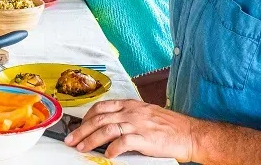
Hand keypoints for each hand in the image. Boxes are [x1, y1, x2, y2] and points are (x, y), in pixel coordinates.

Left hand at [65, 99, 196, 160]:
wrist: (190, 134)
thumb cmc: (169, 126)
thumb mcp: (145, 114)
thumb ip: (127, 117)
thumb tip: (107, 126)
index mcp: (130, 105)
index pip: (101, 107)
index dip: (86, 117)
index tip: (77, 126)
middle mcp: (131, 112)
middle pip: (99, 118)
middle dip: (81, 130)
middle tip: (71, 140)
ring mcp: (138, 124)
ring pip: (107, 129)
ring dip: (91, 139)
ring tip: (82, 148)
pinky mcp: (146, 138)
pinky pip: (124, 142)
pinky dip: (113, 149)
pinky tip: (107, 155)